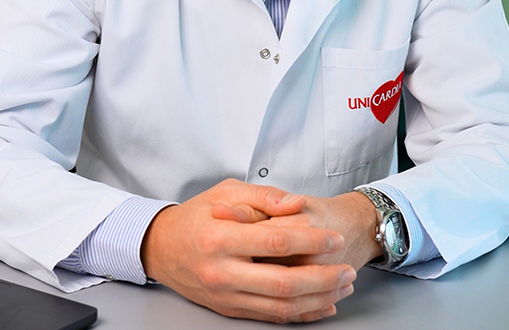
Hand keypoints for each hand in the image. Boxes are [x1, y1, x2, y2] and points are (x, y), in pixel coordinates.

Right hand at [141, 179, 356, 322]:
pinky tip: (322, 305)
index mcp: (220, 237)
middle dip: (324, 278)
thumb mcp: (226, 192)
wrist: (161, 247)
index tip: (334, 238)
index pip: (276, 242)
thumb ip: (263, 196)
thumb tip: (296, 204)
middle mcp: (222, 271)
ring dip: (318, 298)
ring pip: (281, 305)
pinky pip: (271, 317)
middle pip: (283, 282)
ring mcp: (225, 295)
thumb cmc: (196, 215)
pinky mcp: (228, 309)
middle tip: (347, 269)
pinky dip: (300, 313)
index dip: (311, 241)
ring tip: (342, 285)